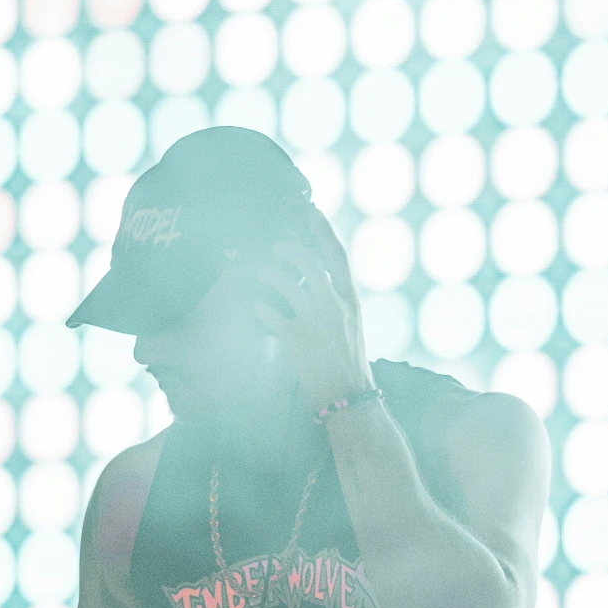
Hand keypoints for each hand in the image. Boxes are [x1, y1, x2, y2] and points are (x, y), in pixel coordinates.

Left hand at [250, 205, 373, 412]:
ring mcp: (317, 321)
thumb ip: (337, 302)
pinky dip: (260, 308)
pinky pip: (272, 314)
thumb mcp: (352, 326)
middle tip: (276, 246)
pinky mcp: (298, 339)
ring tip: (261, 273)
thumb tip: (322, 282)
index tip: (312, 213)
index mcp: (351, 300)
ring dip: (270, 274)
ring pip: (288, 283)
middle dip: (289, 249)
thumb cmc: (348, 362)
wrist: (350, 395)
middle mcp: (336, 305)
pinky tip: (255, 307)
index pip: (338, 257)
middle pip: (310, 262)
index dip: (323, 232)